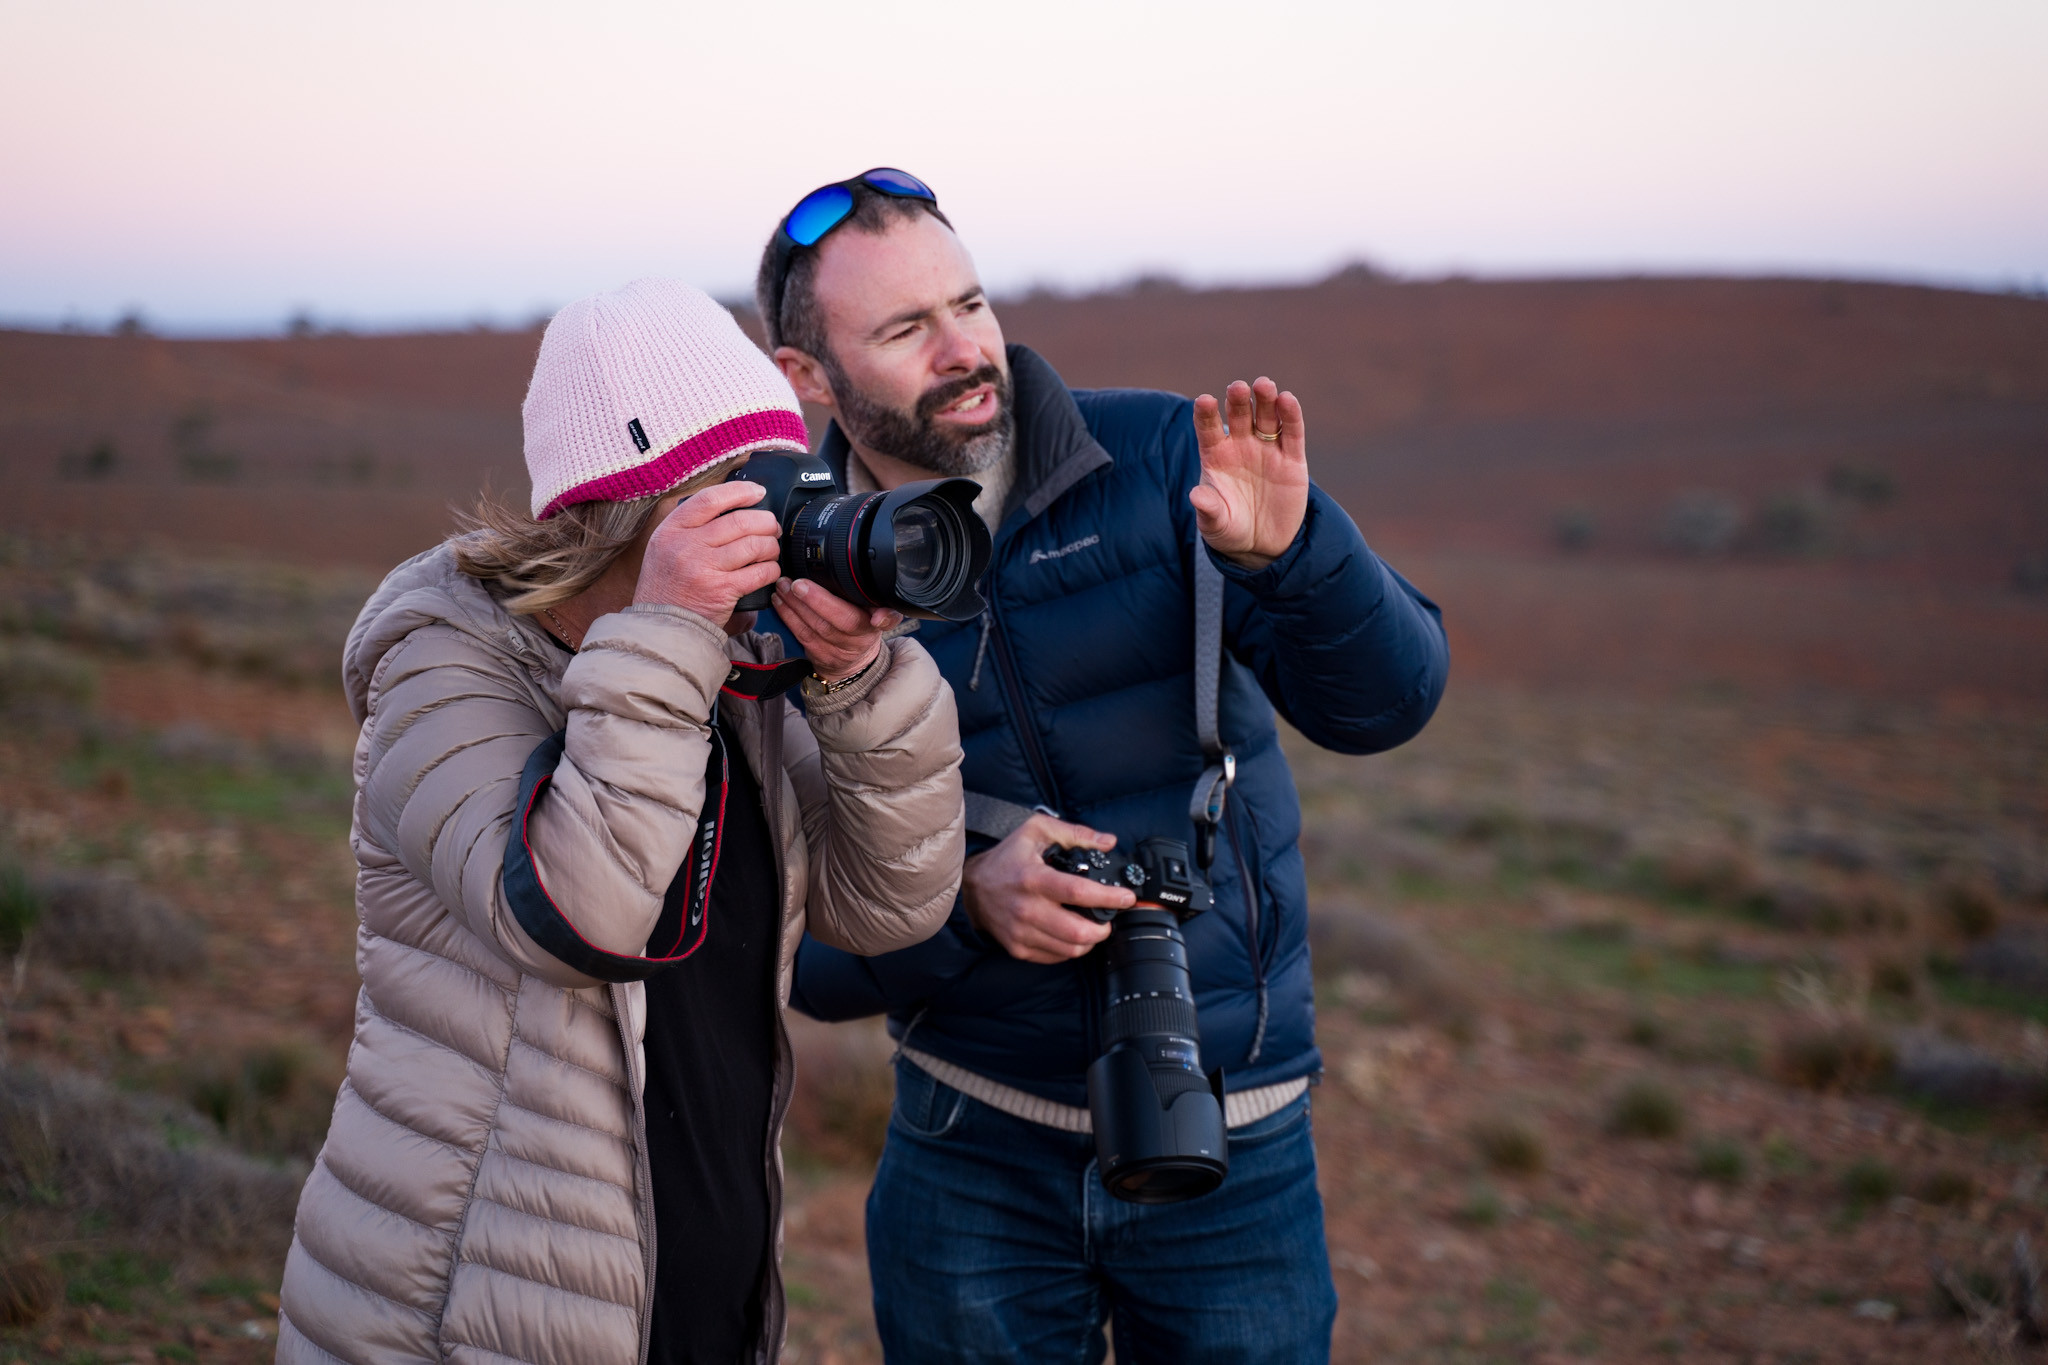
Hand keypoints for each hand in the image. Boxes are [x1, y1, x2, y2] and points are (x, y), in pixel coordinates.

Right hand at [634, 481, 782, 622]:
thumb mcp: (664, 546)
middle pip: (740, 521)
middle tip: (772, 527)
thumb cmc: (667, 585)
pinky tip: (770, 571)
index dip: (740, 491)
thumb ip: (690, 526)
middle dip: (765, 522)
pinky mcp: (722, 591)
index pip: (710, 499)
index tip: (758, 492)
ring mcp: (704, 568)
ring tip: (771, 550)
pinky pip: (759, 573)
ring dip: (771, 546)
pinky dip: (771, 569)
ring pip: (754, 545)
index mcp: (672, 529)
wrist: (661, 624)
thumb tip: (732, 506)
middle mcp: (687, 545)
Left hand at [773, 577, 902, 680]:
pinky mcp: (818, 656)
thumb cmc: (862, 629)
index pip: (880, 621)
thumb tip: (881, 605)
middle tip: (797, 583)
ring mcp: (837, 651)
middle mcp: (857, 641)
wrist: (852, 663)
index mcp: (873, 627)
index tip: (875, 616)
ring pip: (815, 627)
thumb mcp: (878, 615)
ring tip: (783, 586)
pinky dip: (788, 616)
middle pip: (839, 622)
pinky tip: (780, 601)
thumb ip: (883, 604)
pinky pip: (801, 634)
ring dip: (795, 605)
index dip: (880, 618)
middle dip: (816, 601)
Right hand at [963, 814, 1134, 963]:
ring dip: (1090, 941)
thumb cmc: (1008, 858)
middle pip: (1077, 931)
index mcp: (1034, 878)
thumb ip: (1076, 833)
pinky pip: (1055, 956)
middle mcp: (1027, 908)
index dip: (1108, 897)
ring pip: (1070, 949)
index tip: (1126, 897)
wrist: (973, 887)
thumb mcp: (1037, 832)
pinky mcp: (1018, 948)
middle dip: (1103, 928)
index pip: (1078, 892)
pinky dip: (1071, 949)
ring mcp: (1021, 932)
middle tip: (1109, 918)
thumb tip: (1108, 842)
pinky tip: (1072, 935)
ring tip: (1093, 927)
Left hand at [1189, 376, 1309, 569]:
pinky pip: (1292, 433)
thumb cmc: (1230, 529)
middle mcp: (1240, 446)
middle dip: (1238, 400)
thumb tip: (1195, 496)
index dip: (1206, 414)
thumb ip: (1208, 509)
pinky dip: (1290, 416)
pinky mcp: (1292, 460)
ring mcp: (1267, 450)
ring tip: (1264, 385)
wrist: (1262, 544)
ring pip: (1266, 417)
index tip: (1205, 400)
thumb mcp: (1216, 524)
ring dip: (1266, 399)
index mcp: (1216, 456)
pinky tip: (1287, 400)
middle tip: (1237, 388)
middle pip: (1238, 415)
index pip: (1208, 429)